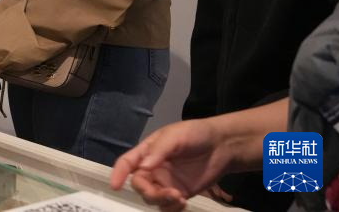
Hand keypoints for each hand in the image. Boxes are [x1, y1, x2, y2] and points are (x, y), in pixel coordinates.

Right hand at [110, 119, 234, 211]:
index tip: (115, 186)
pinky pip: (168, 207)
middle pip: (140, 185)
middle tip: (168, 193)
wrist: (223, 146)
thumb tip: (143, 168)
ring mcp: (166, 183)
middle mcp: (153, 169)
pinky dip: (171, 208)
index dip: (119, 174)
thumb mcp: (175, 136)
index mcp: (147, 152)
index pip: (127, 163)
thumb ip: (159, 151)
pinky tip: (183, 203)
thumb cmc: (195, 134)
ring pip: (153, 199)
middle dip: (149, 192)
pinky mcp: (180, 194)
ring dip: (161, 201)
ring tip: (179, 198)